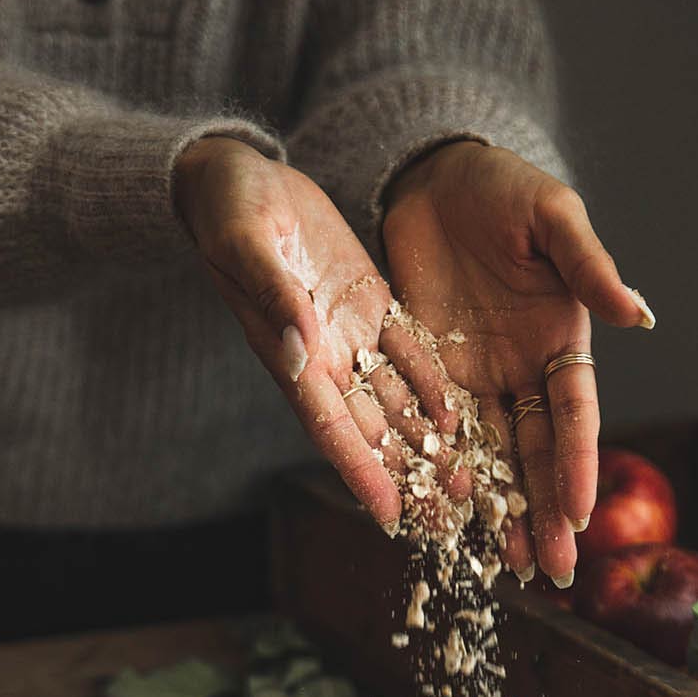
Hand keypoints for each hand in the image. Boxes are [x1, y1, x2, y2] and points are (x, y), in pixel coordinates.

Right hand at [175, 137, 465, 530]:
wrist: (235, 177)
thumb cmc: (228, 209)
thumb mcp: (247, 244)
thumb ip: (274, 295)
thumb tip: (302, 347)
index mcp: (290, 356)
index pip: (332, 429)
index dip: (361, 474)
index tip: (391, 517)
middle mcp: (322, 359)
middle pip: (372, 431)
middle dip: (410, 475)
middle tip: (451, 518)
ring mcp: (348, 335)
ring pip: (396, 402)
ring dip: (429, 443)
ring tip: (469, 481)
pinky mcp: (369, 306)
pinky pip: (407, 353)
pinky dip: (432, 385)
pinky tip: (463, 415)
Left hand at [382, 141, 652, 581]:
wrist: (434, 181)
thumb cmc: (504, 190)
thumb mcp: (551, 219)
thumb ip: (588, 266)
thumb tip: (640, 315)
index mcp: (561, 340)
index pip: (573, 413)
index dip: (578, 463)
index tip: (582, 514)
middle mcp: (521, 371)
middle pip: (536, 452)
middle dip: (544, 512)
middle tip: (552, 572)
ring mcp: (474, 380)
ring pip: (489, 458)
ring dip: (497, 511)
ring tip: (500, 566)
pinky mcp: (427, 377)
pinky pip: (435, 436)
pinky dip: (441, 477)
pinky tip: (443, 519)